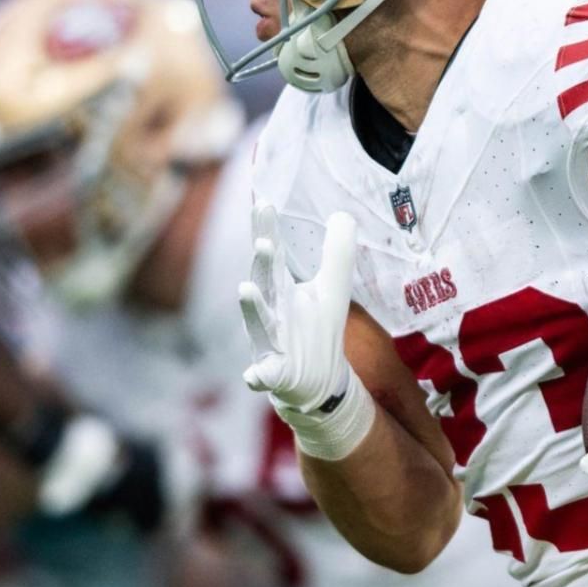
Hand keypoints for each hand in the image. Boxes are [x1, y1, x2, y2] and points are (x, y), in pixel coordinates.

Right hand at [239, 205, 356, 409]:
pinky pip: (264, 375)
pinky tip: (254, 374)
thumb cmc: (317, 330)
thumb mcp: (334, 289)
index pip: (274, 257)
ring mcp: (270, 343)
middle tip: (263, 243)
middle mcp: (272, 313)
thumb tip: (341, 214)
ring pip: (260, 325)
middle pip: (266, 285)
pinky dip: (258, 375)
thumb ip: (337, 252)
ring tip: (245, 288)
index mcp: (283, 290)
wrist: (317, 381)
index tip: (264, 204)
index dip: (268, 232)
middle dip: (263, 266)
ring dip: (253, 308)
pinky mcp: (275, 374)